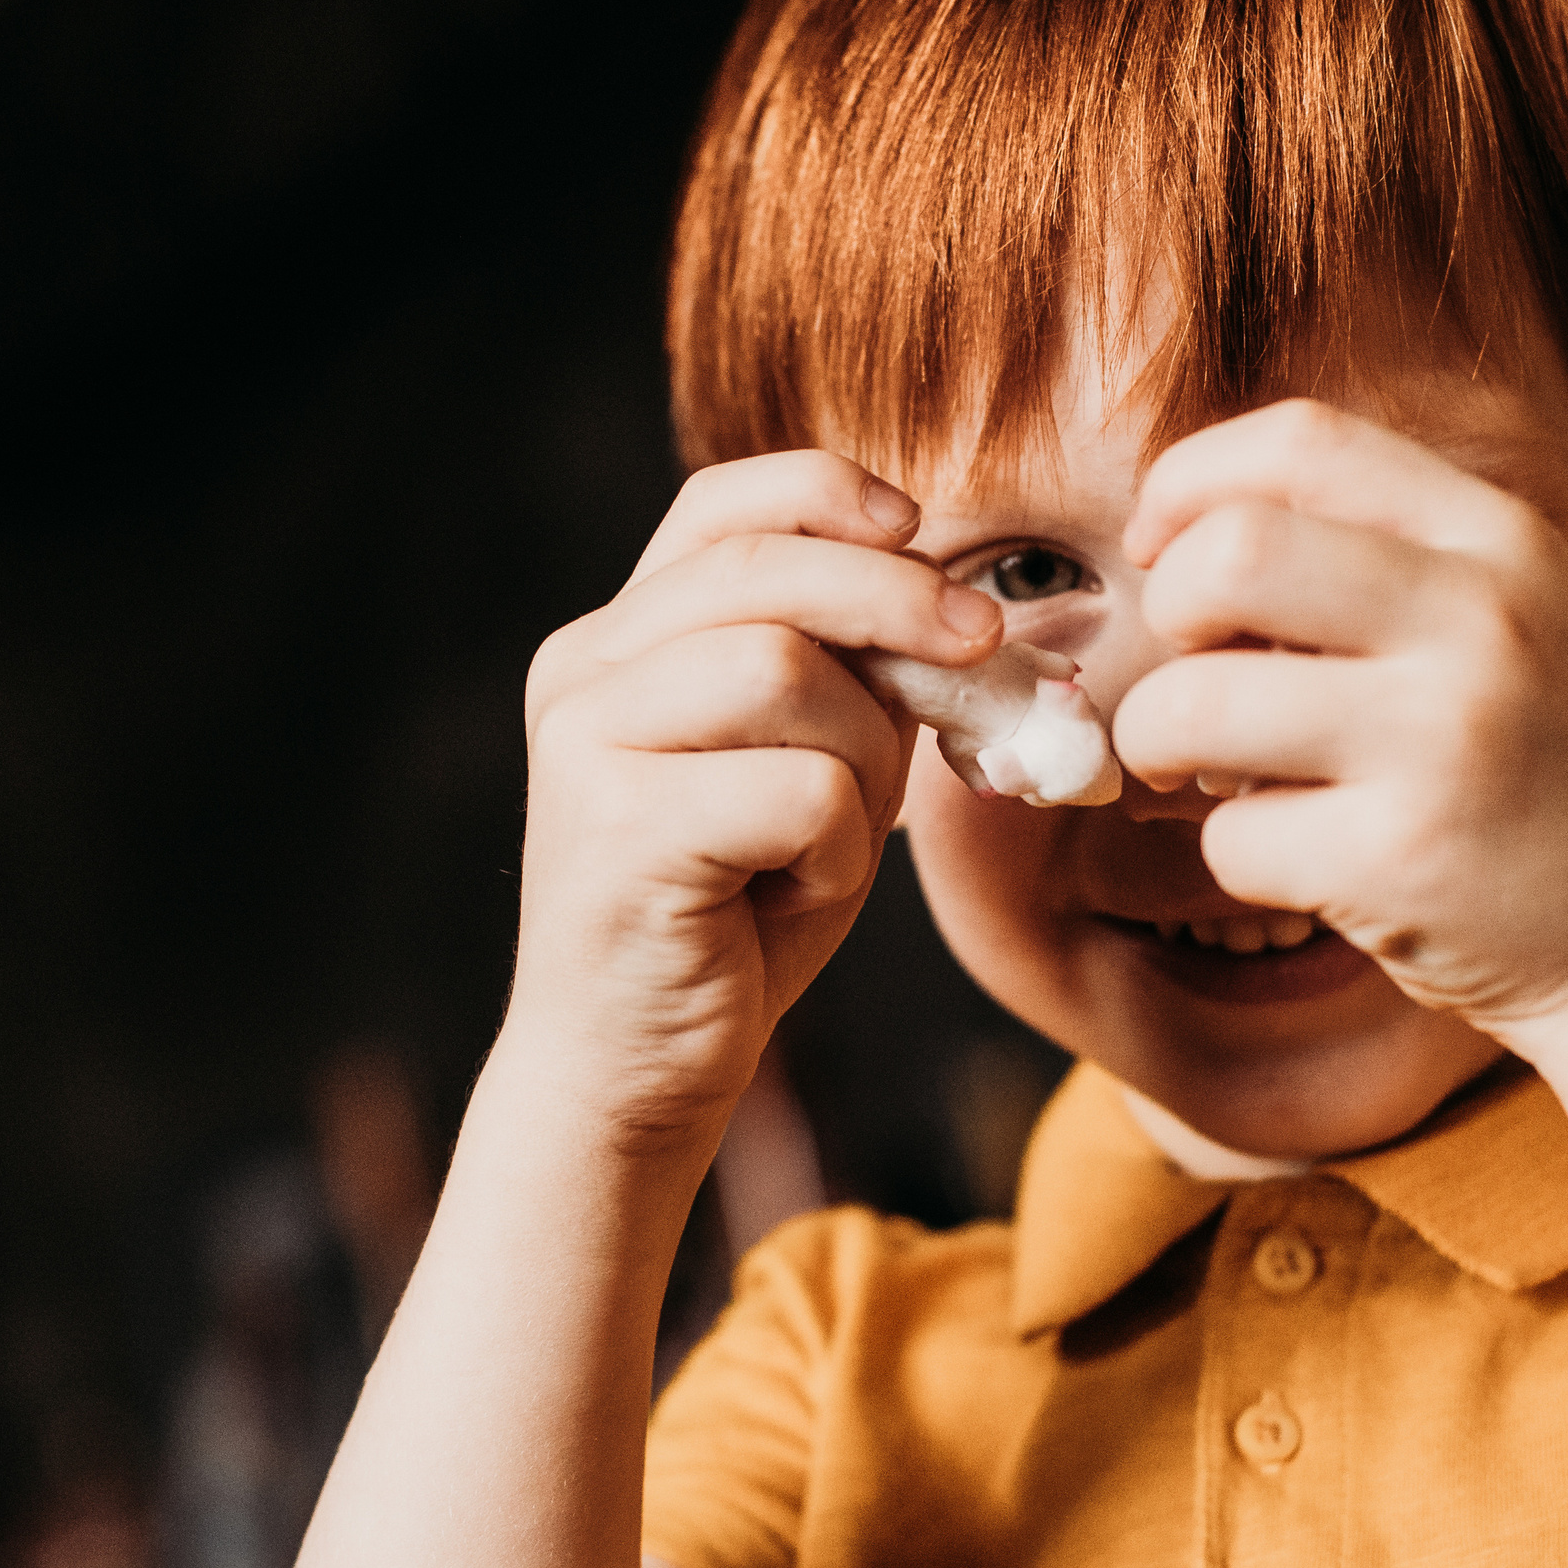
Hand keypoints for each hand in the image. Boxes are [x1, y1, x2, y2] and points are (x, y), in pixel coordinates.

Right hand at [508, 450, 1002, 1144]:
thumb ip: (851, 681)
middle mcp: (582, 673)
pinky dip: (838, 843)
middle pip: (762, 573)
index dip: (829, 496)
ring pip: (778, 669)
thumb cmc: (733, 919)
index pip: (721, 505)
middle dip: (896, 600)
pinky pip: (794, 788)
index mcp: (618, 641)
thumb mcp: (805, 769)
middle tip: (985, 646)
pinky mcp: (618, 831)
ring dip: (860, 754)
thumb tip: (971, 613)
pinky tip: (799, 891)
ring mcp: (585, 746)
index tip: (919, 530)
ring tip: (838, 835)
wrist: (635, 1071)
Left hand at [1112, 399, 1567, 1035]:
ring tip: (1217, 773)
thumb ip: (1379, 562)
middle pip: (1225, 556)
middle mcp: (1481, 621)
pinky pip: (1229, 838)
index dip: (1189, 484)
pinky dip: (1240, 856)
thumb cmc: (1560, 778)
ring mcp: (1442, 743)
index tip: (1162, 549)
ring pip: (1190, 704)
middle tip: (1192, 675)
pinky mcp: (1400, 861)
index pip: (1301, 440)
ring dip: (1163, 744)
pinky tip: (1312, 863)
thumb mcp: (1520, 620)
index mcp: (1504, 540)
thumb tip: (1175, 547)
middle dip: (1165, 616)